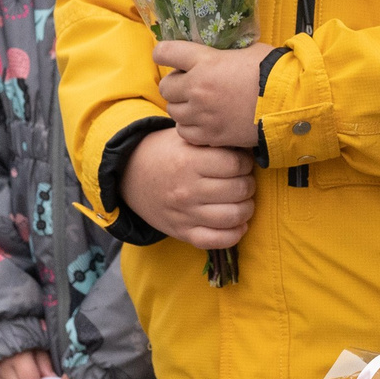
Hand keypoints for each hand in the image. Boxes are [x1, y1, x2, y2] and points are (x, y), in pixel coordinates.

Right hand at [119, 127, 254, 249]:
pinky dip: (235, 234)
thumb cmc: (165, 153)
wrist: (130, 176)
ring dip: (247, 208)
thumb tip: (246, 144)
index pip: (235, 164)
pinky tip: (238, 223)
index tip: (243, 162)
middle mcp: (187, 190)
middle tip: (244, 179)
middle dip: (249, 183)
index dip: (246, 162)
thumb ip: (212, 140)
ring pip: (234, 216)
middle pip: (239, 190)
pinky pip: (217, 241)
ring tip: (243, 200)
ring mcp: (185, 214)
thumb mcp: (185, 138)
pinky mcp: (183, 232)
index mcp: (188, 162)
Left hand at [153, 39, 266, 147]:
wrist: (292, 103)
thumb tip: (217, 53)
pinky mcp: (211, 135)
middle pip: (165, 87)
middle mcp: (198, 88)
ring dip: (183, 107)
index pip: (165, 52)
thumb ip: (224, 53)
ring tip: (199, 105)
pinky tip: (205, 122)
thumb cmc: (274, 72)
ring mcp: (203, 114)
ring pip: (173, 112)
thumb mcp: (246, 51)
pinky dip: (192, 127)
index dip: (163, 53)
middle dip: (174, 85)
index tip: (166, 56)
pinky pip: (186, 132)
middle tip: (188, 84)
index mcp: (205, 61)